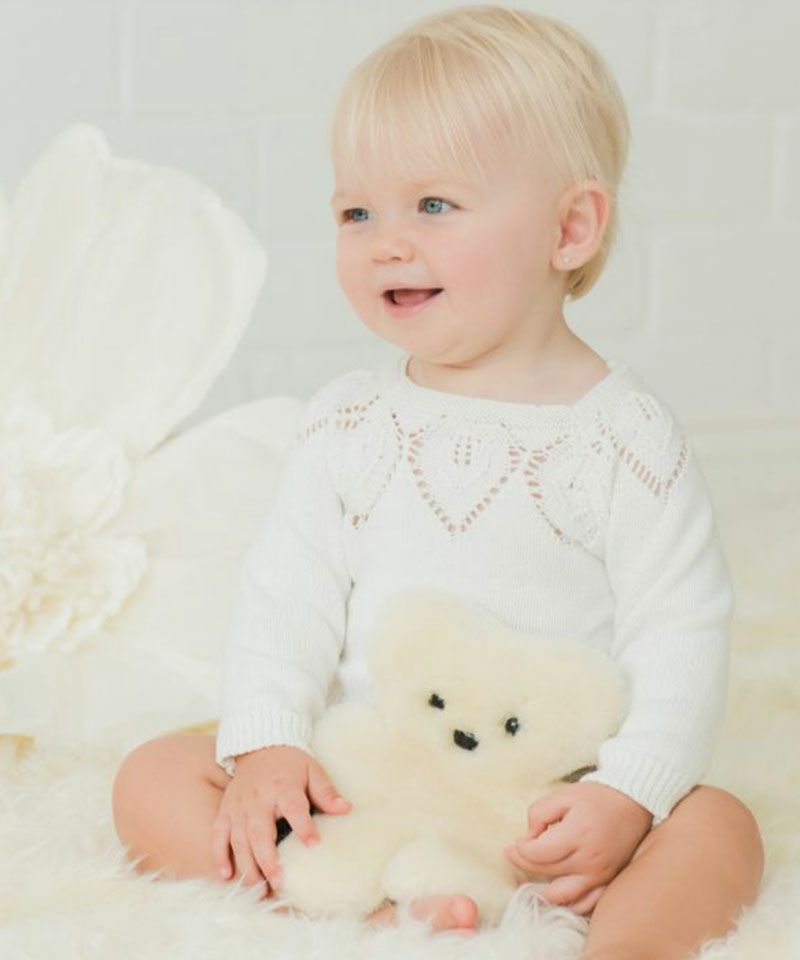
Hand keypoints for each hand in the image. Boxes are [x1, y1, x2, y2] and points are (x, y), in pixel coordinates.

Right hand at [211, 744, 350, 896]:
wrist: (259, 745)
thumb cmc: (290, 763)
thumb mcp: (312, 770)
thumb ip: (326, 792)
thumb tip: (346, 809)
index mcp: (283, 787)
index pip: (294, 807)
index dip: (304, 826)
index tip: (313, 844)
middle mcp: (258, 799)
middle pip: (260, 831)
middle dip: (268, 860)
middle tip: (279, 883)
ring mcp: (238, 806)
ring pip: (238, 839)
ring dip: (247, 865)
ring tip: (259, 889)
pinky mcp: (225, 811)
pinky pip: (218, 835)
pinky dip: (219, 855)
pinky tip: (227, 875)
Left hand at [504, 781, 652, 914]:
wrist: (633, 802)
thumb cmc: (596, 797)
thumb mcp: (563, 795)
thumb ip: (539, 814)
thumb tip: (529, 838)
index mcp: (577, 835)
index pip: (538, 854)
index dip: (520, 851)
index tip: (513, 845)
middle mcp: (590, 860)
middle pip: (547, 872)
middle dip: (525, 865)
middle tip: (513, 856)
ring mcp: (601, 875)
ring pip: (563, 895)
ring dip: (541, 893)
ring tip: (526, 885)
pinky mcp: (609, 882)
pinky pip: (586, 904)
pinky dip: (568, 905)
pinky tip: (554, 898)